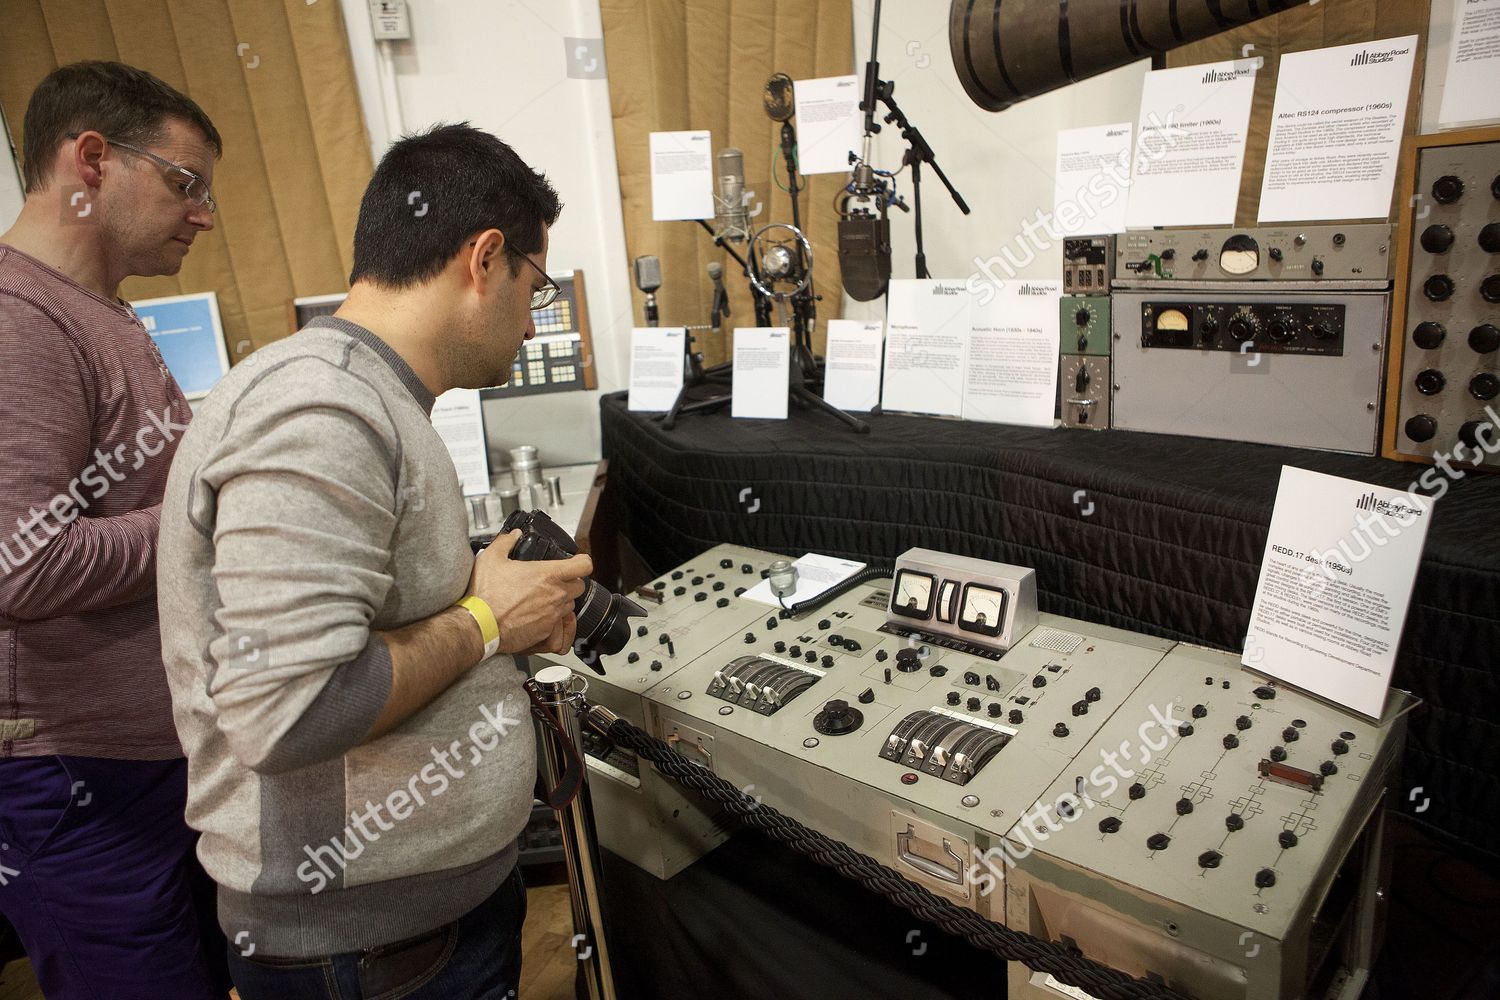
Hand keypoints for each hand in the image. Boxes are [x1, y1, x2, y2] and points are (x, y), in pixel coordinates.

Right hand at [468, 531, 591, 654]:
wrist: (478, 626)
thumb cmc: (485, 596)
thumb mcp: (491, 559)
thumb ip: (505, 542)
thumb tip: (513, 535)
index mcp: (547, 575)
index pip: (583, 565)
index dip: (581, 561)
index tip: (576, 562)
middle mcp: (555, 595)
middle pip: (579, 587)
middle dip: (571, 582)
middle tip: (556, 581)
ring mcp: (552, 615)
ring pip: (570, 606)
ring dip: (561, 601)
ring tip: (544, 599)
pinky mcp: (546, 633)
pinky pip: (559, 626)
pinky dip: (553, 621)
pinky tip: (539, 616)